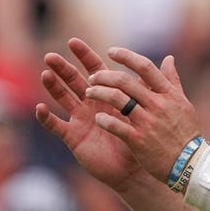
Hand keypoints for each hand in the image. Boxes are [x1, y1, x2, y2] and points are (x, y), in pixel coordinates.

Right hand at [36, 38, 142, 190]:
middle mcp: (92, 105)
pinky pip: (57, 126)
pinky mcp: (74, 137)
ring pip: (63, 99)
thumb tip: (169, 58)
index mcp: (109, 95)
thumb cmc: (142, 138)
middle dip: (63, 68)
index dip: (84, 56)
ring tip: (46, 74)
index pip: (95, 70)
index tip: (73, 41)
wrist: (137, 168)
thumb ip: (155, 84)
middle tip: (50, 56)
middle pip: (74, 82)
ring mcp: (81, 120)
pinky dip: (47, 118)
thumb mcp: (149, 108)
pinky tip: (40, 107)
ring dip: (53, 87)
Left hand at [83, 46, 203, 183]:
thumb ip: (172, 80)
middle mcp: (158, 105)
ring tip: (89, 93)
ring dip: (100, 93)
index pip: (145, 67)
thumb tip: (169, 58)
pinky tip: (98, 118)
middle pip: (125, 82)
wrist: (190, 163)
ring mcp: (148, 122)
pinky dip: (104, 120)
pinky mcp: (139, 140)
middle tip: (93, 77)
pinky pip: (116, 126)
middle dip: (105, 76)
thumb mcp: (182, 103)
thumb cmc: (186, 132)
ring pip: (118, 100)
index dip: (126, 56)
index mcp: (168, 94)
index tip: (111, 51)